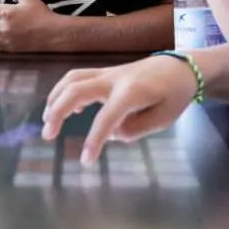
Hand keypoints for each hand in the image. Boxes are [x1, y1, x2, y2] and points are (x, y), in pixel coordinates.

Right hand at [42, 54, 196, 163]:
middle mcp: (114, 79)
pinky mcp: (106, 72)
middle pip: (76, 89)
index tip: (85, 162)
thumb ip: (135, 129)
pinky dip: (66, 90)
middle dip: (58, 111)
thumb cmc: (174, 95)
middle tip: (48, 134)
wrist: (180, 66)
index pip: (107, 118)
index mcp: (131, 93)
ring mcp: (108, 73)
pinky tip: (69, 108)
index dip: (94, 140)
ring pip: (72, 79)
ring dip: (55, 98)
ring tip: (48, 120)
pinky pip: (78, 77)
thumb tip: (111, 134)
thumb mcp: (163, 119)